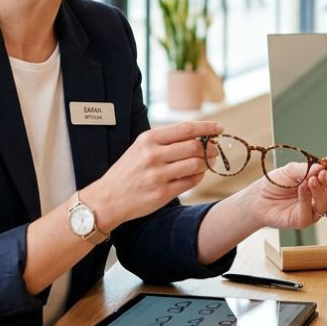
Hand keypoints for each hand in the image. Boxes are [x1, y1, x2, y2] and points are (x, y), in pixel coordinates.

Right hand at [81, 121, 220, 229]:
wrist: (108, 198)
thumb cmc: (129, 170)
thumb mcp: (141, 147)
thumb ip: (167, 140)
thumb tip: (199, 134)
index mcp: (148, 139)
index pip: (186, 129)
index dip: (206, 127)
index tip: (218, 128)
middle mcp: (153, 155)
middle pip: (194, 146)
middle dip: (210, 147)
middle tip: (214, 149)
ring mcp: (158, 176)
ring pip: (196, 164)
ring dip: (207, 162)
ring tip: (207, 162)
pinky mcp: (162, 193)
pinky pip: (191, 182)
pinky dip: (199, 176)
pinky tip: (197, 174)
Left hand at [249, 158, 326, 228]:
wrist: (258, 197)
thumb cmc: (276, 183)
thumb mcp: (290, 170)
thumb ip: (305, 169)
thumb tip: (321, 166)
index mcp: (320, 183)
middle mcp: (319, 198)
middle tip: (322, 173)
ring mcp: (312, 210)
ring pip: (326, 204)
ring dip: (320, 191)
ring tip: (311, 180)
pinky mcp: (302, 221)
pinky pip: (309, 212)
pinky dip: (306, 199)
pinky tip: (302, 188)